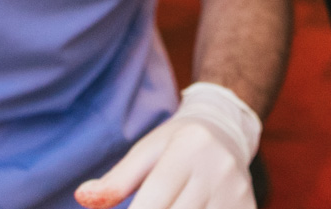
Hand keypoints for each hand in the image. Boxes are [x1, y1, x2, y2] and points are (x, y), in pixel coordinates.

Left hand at [75, 83, 260, 208]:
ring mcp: (237, 193)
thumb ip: (117, 179)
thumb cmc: (176, 143)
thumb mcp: (146, 151)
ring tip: (167, 208)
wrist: (227, 130)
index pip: (156, 196)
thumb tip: (82, 198)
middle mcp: (218, 170)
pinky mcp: (248, 208)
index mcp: (189, 148)